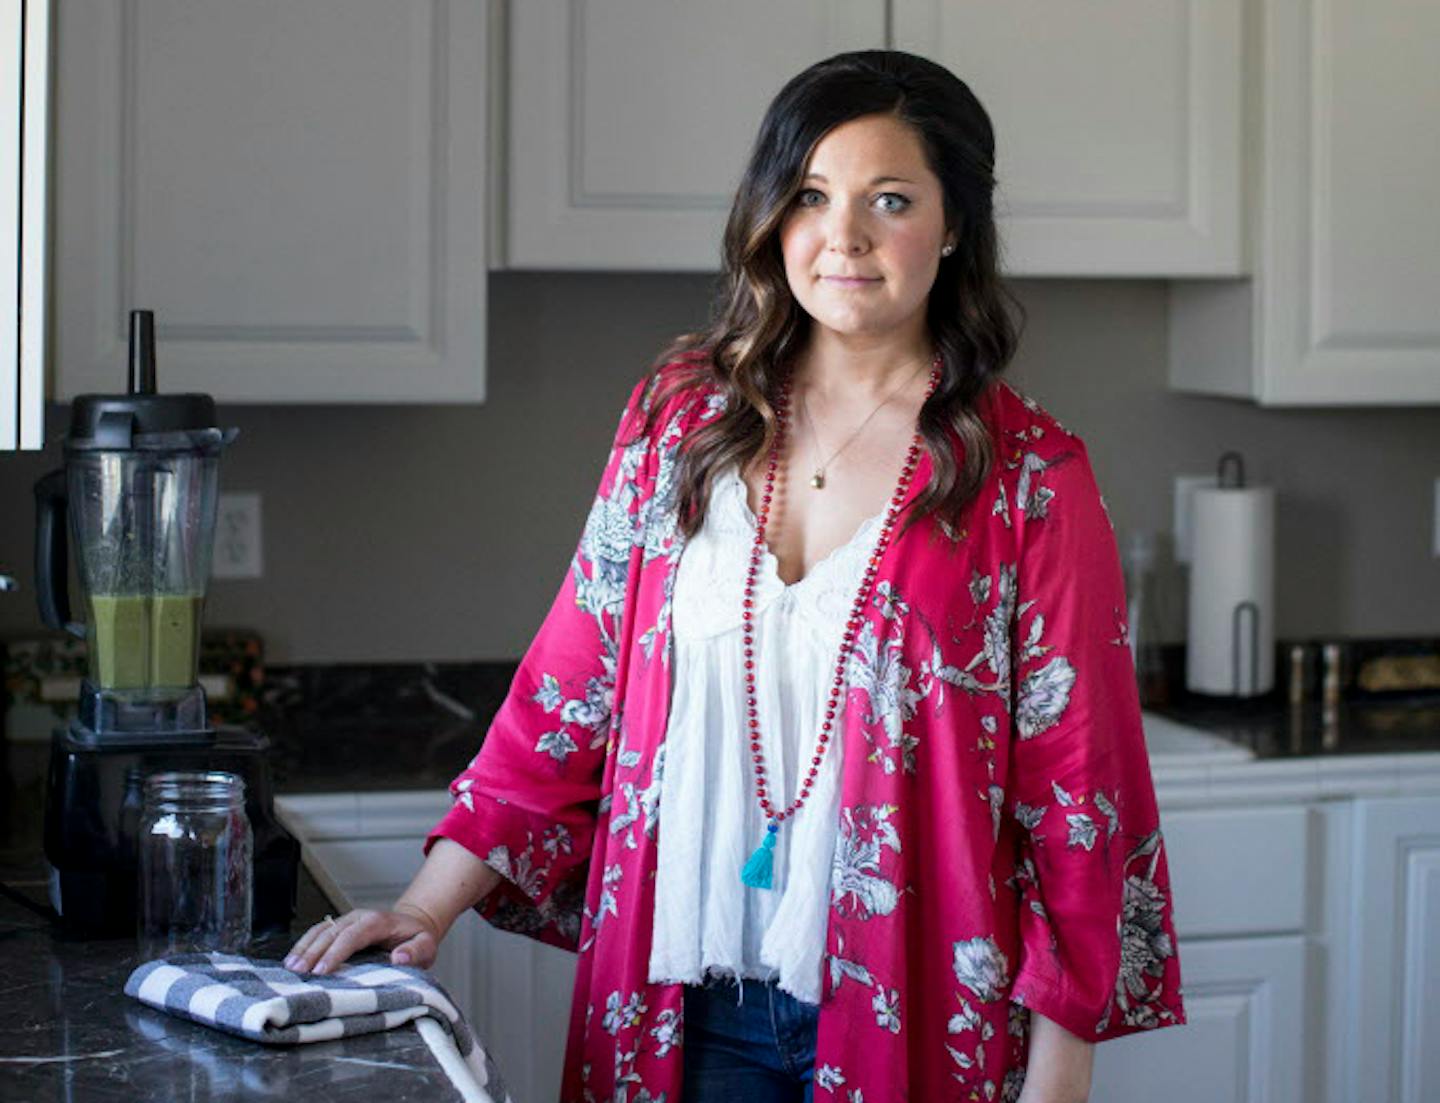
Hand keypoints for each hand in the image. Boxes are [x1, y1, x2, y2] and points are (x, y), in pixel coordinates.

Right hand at [283, 902, 442, 975]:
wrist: (412, 925)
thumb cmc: (417, 939)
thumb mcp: (426, 946)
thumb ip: (416, 952)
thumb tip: (399, 957)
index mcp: (378, 922)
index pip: (352, 935)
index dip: (336, 953)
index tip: (323, 971)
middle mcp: (359, 918)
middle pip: (331, 932)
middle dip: (313, 953)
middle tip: (299, 973)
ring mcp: (346, 921)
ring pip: (320, 931)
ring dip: (304, 948)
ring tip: (291, 968)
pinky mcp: (339, 928)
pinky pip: (318, 933)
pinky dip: (303, 946)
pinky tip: (293, 961)